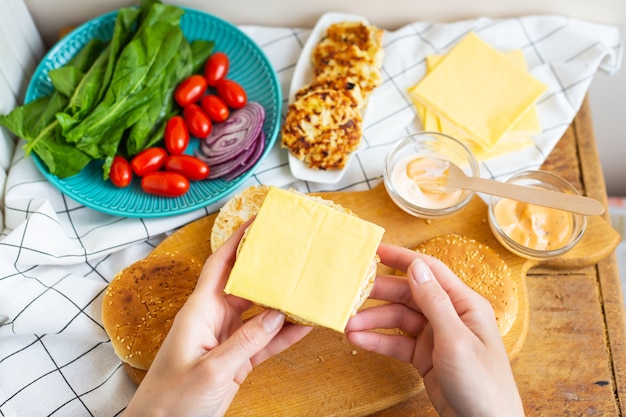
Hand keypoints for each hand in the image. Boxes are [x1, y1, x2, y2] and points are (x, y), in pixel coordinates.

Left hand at [124, 222, 311, 416]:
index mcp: (200, 311)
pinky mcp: (236, 360)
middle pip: (246, 285)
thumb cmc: (172, 399)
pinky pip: (265, 341)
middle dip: (269, 269)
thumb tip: (277, 315)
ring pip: (261, 313)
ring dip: (283, 304)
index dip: (237, 241)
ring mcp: (227, 339)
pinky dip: (284, 335)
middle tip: (295, 254)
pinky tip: (304, 326)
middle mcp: (214, 318)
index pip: (220, 265)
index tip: (258, 221)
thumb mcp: (210, 370)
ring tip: (308, 288)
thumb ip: (245, 342)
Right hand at [345, 243, 523, 416]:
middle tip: (350, 293)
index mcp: (464, 304)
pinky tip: (359, 340)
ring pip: (398, 319)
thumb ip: (434, 301)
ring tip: (348, 325)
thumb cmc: (483, 383)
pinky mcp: (425, 357)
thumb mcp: (456, 339)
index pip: (429, 271)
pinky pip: (397, 342)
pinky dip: (378, 340)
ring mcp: (436, 336)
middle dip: (379, 294)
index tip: (374, 250)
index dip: (401, 258)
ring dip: (373, 321)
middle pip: (408, 295)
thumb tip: (416, 266)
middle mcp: (449, 315)